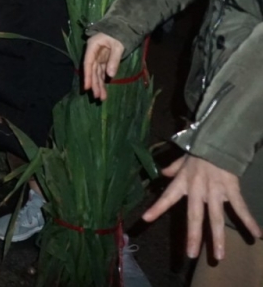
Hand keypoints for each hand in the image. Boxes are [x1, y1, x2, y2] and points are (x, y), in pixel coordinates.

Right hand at [82, 32, 124, 100]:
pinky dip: (103, 80)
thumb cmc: (118, 33)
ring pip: (97, 73)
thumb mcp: (118, 45)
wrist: (123, 26)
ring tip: (101, 97)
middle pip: (92, 70)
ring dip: (99, 85)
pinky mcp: (104, 60)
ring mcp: (99, 57)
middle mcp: (93, 53)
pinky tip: (103, 89)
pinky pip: (102, 72)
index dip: (87, 76)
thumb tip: (110, 74)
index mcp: (93, 46)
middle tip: (97, 97)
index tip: (87, 87)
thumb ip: (114, 59)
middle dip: (95, 84)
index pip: (88, 63)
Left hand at [142, 155, 260, 259]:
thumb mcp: (183, 159)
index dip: (156, 208)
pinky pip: (240, 207)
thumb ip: (173, 168)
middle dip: (193, 236)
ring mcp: (214, 191)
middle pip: (194, 216)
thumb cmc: (200, 151)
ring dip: (217, 237)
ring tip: (219, 255)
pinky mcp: (231, 189)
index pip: (167, 197)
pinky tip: (256, 234)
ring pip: (215, 218)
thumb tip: (163, 173)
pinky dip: (248, 220)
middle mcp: (197, 189)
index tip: (145, 219)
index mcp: (183, 182)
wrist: (219, 141)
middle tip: (191, 255)